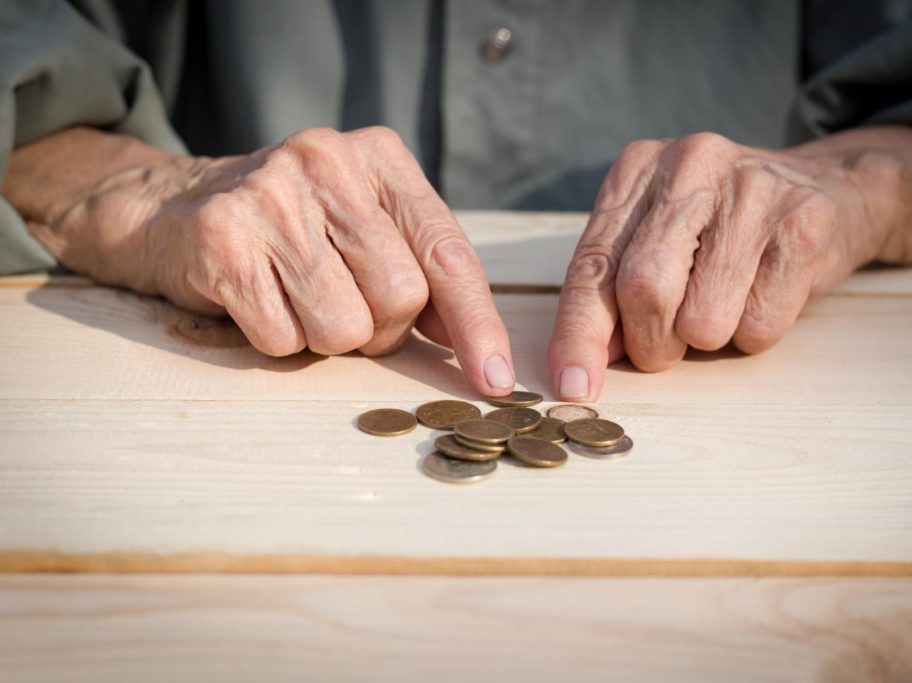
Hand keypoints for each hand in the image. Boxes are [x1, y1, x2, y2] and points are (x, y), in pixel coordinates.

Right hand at [6, 126, 515, 394]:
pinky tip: (258, 301)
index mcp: (381, 158)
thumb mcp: (366, 230)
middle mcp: (329, 163)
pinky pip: (282, 337)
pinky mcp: (222, 237)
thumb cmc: (292, 232)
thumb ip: (424, 273)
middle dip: (381, 330)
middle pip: (401, 297)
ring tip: (298, 300)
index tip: (495, 379)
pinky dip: (277, 340)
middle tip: (345, 307)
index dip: (477, 324)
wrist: (173, 208)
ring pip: (344, 327)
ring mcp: (272, 195)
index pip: (448, 254)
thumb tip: (479, 347)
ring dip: (327, 339)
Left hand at [548, 126, 911, 400]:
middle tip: (663, 352)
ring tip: (725, 305)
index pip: (592, 264)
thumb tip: (578, 365)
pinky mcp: (803, 220)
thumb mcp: (658, 241)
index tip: (571, 387)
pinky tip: (766, 294)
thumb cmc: (724, 230)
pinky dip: (755, 334)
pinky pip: (759, 323)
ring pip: (703, 319)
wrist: (834, 189)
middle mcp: (690, 165)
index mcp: (638, 169)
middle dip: (649, 343)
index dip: (578, 333)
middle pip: (644, 289)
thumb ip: (612, 292)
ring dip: (708, 340)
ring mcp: (751, 187)